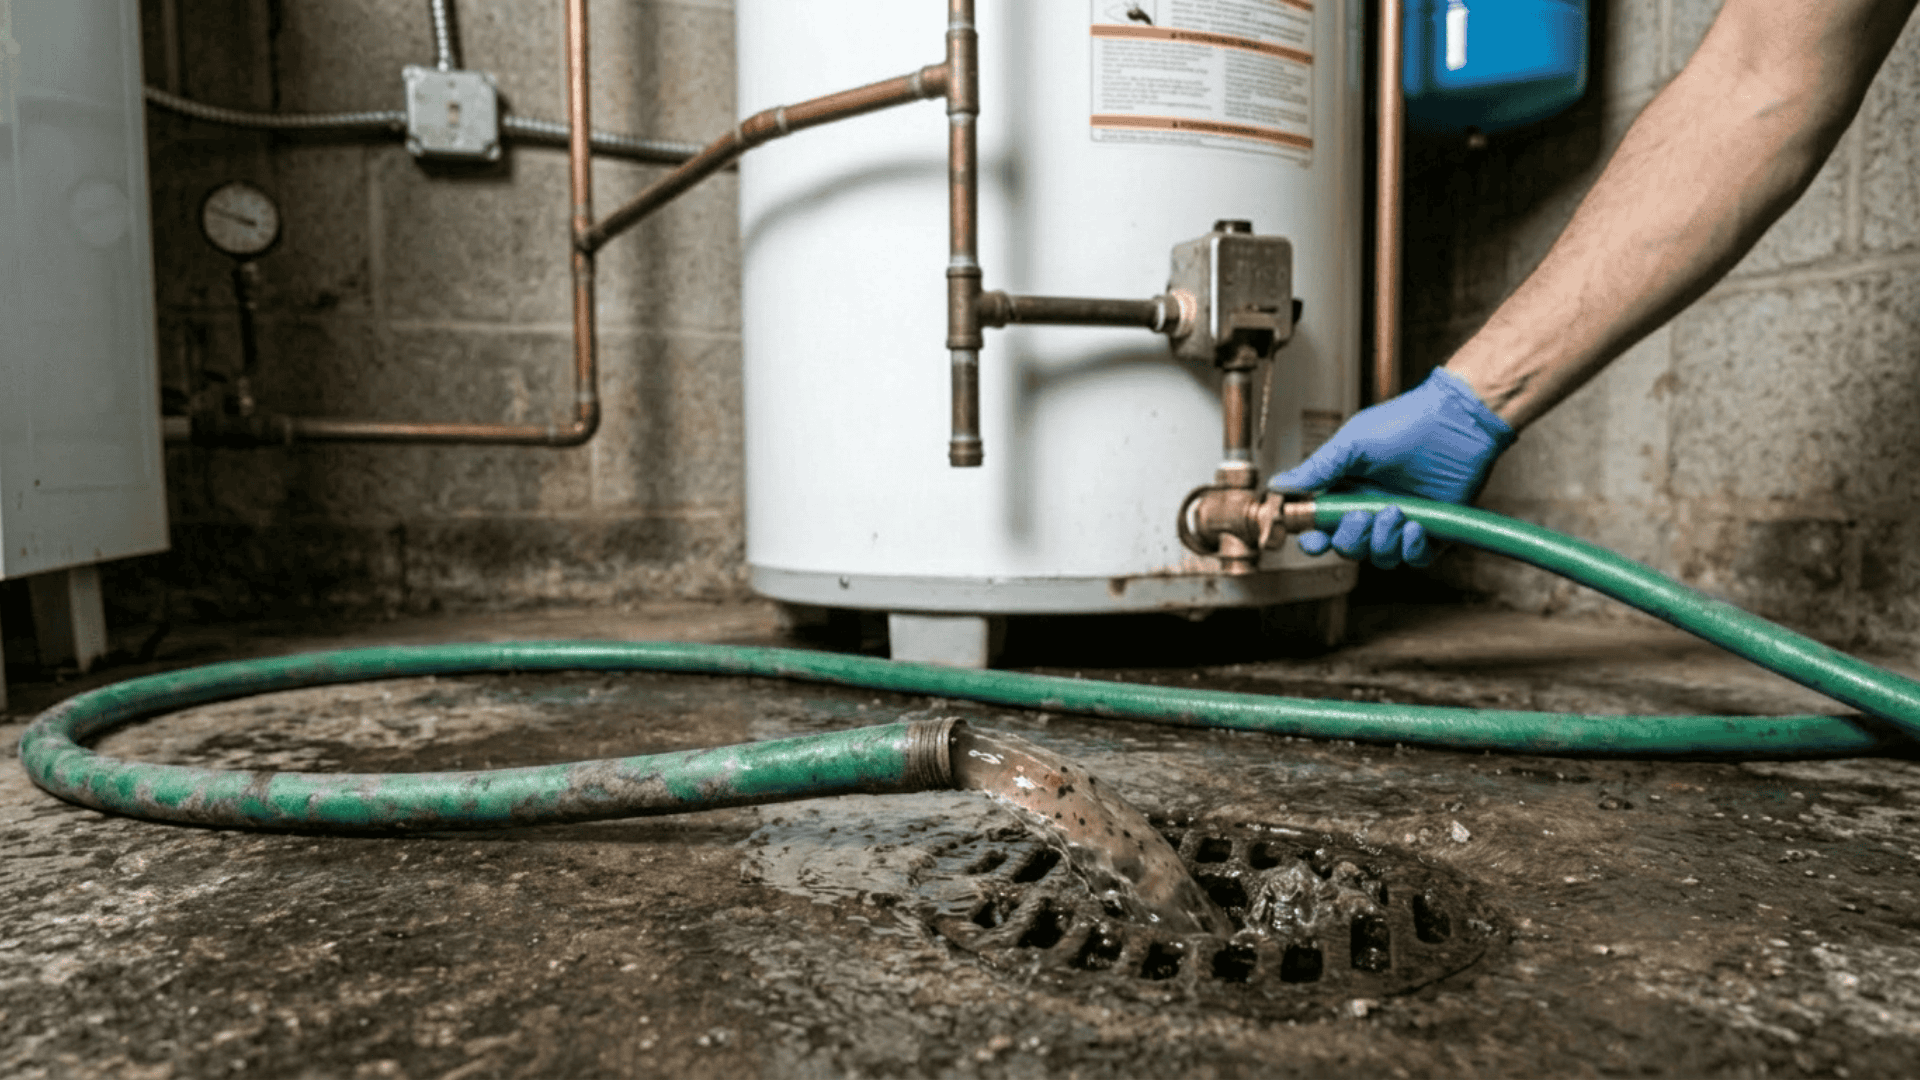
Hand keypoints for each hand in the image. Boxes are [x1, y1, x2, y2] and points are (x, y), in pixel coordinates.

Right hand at [1268, 367, 1514, 567]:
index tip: (1314, 541)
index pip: (1321, 527)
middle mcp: (1371, 508)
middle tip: (1362, 515)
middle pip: (1347, 547)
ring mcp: (1401, 522)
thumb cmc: (1406, 423)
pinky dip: (1411, 548)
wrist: (1457, 421)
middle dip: (1350, 538)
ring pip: (1379, 556)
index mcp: (1347, 490)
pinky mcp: (1432, 531)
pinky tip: (1415, 526)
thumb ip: (1317, 469)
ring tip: (1396, 512)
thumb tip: (1280, 484)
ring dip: (1382, 541)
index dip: (1314, 541)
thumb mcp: (1353, 444)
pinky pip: (1414, 558)